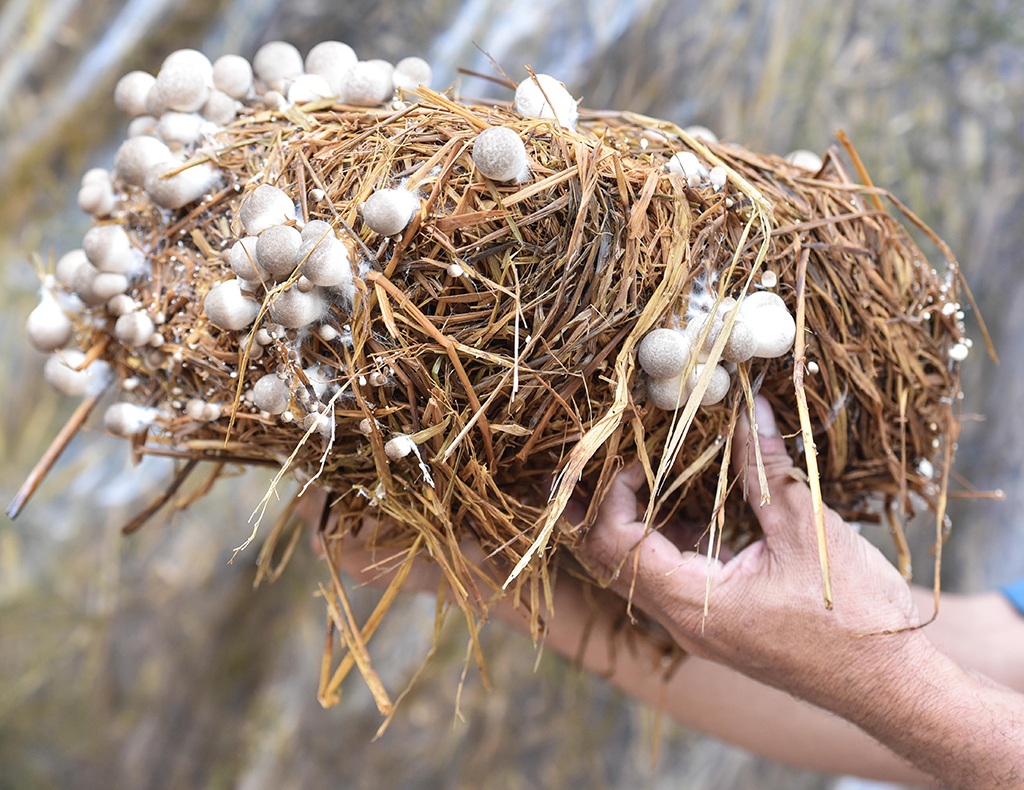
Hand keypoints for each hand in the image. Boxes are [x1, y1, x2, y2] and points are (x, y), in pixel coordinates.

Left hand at [575, 395, 927, 709]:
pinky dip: (675, 534)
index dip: (612, 494)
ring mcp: (699, 623)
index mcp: (691, 603)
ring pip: (643, 567)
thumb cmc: (855, 618)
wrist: (893, 687)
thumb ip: (766, 467)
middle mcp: (682, 619)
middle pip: (613, 559)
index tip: (639, 456)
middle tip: (618, 456)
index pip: (613, 545)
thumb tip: (748, 405)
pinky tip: (700, 500)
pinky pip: (677, 573)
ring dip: (642, 517)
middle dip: (605, 505)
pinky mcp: (720, 620)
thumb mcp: (808, 530)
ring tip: (657, 467)